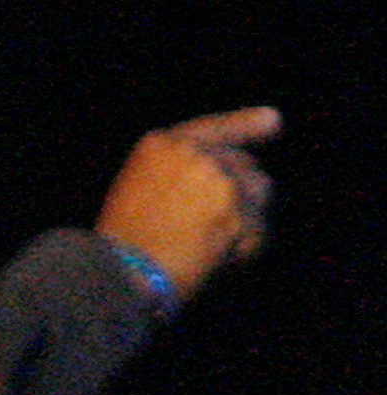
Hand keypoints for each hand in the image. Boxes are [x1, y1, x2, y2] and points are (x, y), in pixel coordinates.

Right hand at [95, 106, 279, 305]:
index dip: (247, 124)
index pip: (216, 129)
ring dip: (244, 218)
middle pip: (243, 165)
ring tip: (208, 247)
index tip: (273, 121)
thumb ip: (178, 175)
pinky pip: (257, 230)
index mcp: (161, 145)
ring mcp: (220, 181)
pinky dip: (242, 249)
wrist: (121, 273)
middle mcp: (195, 154)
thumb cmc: (121, 243)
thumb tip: (230, 179)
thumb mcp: (137, 191)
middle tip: (209, 229)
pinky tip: (212, 261)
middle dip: (238, 192)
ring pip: (257, 193)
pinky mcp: (239, 212)